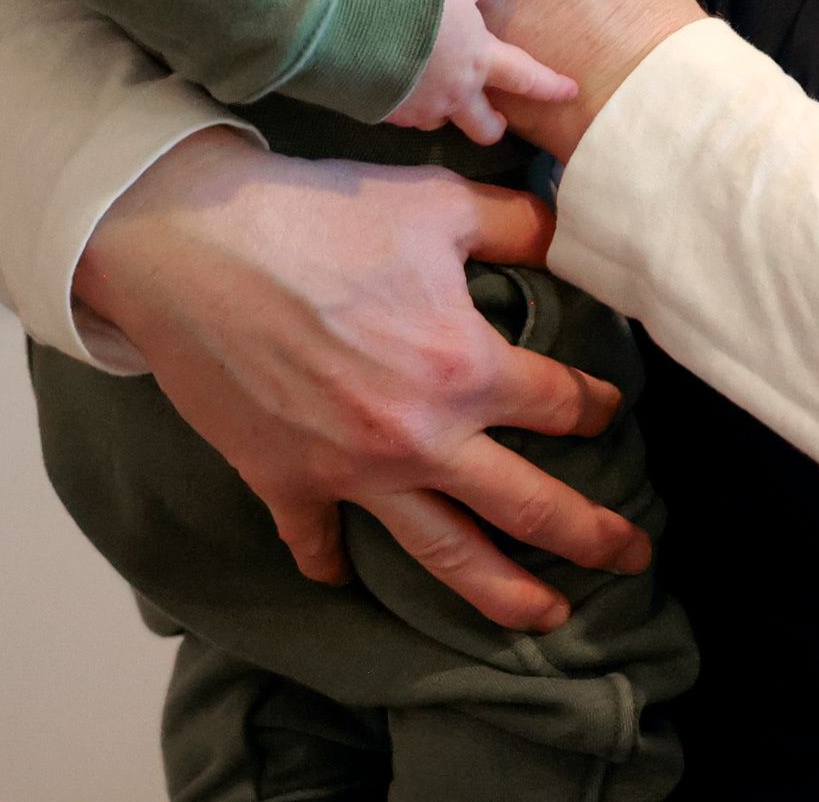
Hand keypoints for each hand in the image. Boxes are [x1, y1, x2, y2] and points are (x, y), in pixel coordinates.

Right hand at [72, 127, 653, 630]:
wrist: (186, 247)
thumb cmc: (316, 215)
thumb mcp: (437, 202)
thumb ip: (517, 223)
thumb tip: (570, 229)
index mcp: (464, 368)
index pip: (561, 404)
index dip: (598, 406)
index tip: (610, 410)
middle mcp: (419, 437)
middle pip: (526, 506)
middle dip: (589, 536)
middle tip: (632, 557)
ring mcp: (349, 472)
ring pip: (443, 554)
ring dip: (500, 592)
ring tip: (545, 617)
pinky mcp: (283, 483)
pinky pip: (317, 543)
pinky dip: (334, 565)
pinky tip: (348, 581)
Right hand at [383, 0, 578, 146]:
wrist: (344, 22)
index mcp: (479, 61)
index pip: (526, 78)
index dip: (551, 86)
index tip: (571, 93)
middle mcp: (453, 94)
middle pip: (483, 126)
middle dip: (493, 126)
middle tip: (496, 120)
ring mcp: (415, 109)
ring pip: (440, 121)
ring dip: (446, 111)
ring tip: (438, 91)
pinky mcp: (381, 114)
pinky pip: (403, 116)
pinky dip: (408, 105)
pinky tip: (398, 84)